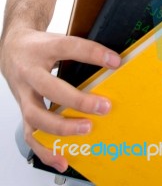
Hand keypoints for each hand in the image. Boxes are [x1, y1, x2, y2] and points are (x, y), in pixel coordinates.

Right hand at [0, 28, 120, 172]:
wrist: (11, 49)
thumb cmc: (38, 46)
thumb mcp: (56, 39)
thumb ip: (79, 50)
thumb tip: (112, 61)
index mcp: (43, 48)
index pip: (69, 47)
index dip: (93, 54)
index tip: (114, 62)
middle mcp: (30, 71)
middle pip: (50, 87)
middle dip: (78, 100)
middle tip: (103, 107)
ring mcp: (24, 93)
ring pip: (36, 115)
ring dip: (62, 127)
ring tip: (87, 129)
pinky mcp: (23, 110)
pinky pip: (30, 134)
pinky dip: (45, 149)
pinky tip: (61, 158)